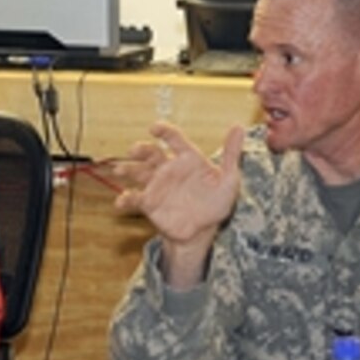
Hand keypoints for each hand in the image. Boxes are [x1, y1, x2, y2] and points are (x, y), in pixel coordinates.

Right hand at [115, 123, 243, 287]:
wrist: (202, 231)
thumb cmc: (216, 203)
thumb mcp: (229, 180)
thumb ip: (231, 154)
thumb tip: (239, 127)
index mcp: (187, 159)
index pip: (174, 139)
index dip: (164, 131)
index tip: (155, 128)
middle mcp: (169, 168)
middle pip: (151, 153)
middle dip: (141, 149)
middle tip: (134, 150)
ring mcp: (157, 185)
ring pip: (138, 171)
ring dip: (128, 168)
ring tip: (120, 170)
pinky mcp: (149, 203)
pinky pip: (134, 198)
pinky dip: (125, 198)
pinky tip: (122, 201)